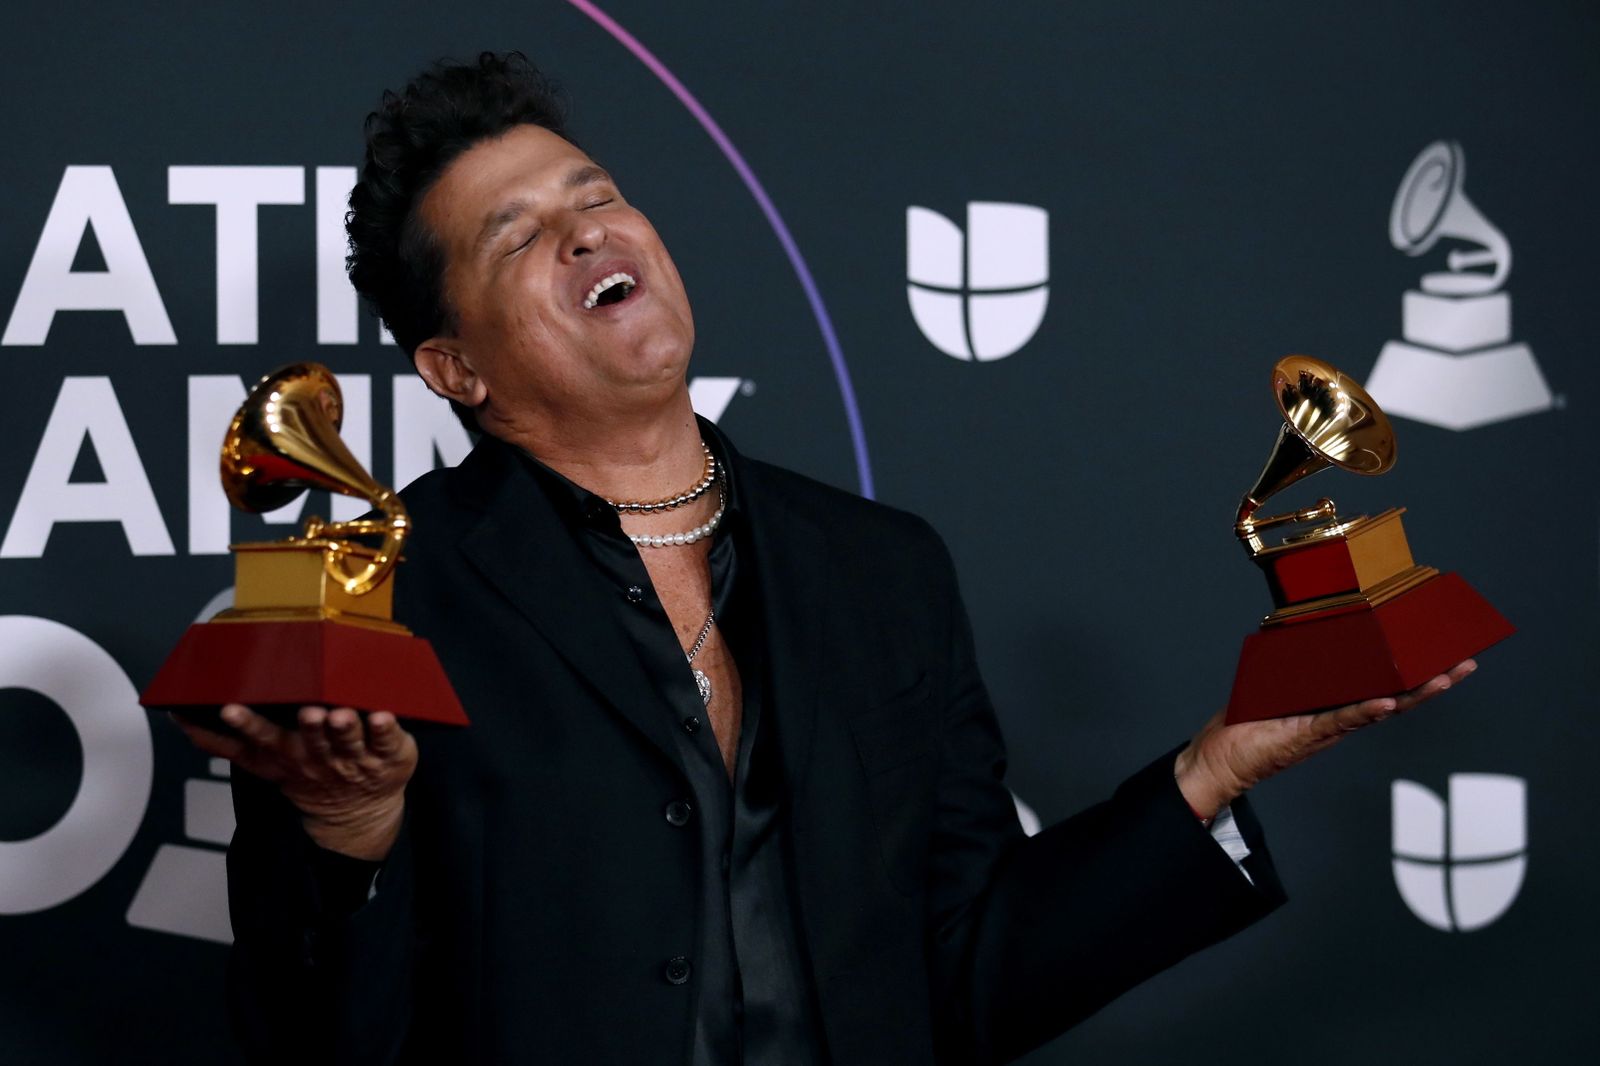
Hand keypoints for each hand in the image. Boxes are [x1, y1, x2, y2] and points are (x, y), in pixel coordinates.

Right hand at [171, 704, 417, 859]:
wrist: (360, 812)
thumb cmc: (310, 773)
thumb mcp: (264, 764)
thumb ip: (225, 744)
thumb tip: (179, 715)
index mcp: (288, 755)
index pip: (262, 742)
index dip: (245, 727)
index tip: (229, 709)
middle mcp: (320, 757)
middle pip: (310, 741)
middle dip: (308, 727)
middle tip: (306, 712)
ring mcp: (356, 757)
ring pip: (349, 741)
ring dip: (344, 727)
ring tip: (340, 714)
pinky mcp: (389, 754)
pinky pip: (389, 740)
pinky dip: (386, 729)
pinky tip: (384, 716)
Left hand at [1173, 659, 1477, 819]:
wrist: (1221, 757)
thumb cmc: (1248, 721)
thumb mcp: (1276, 681)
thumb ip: (1295, 661)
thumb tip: (1306, 624)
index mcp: (1336, 701)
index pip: (1382, 681)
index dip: (1411, 666)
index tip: (1440, 647)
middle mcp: (1340, 716)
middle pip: (1395, 695)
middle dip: (1432, 680)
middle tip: (1465, 661)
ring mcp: (1328, 727)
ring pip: (1379, 708)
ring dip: (1412, 694)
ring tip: (1443, 679)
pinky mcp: (1307, 735)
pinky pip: (1340, 720)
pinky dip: (1363, 711)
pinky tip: (1386, 702)